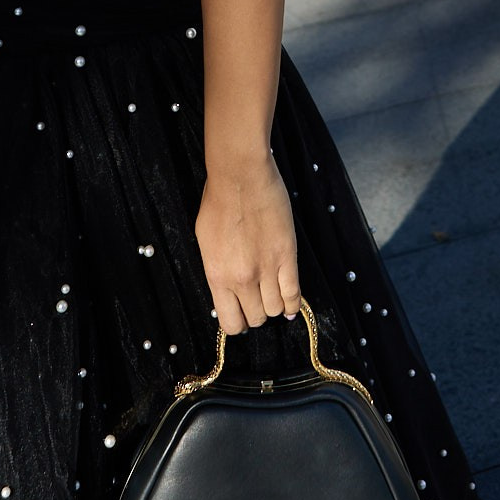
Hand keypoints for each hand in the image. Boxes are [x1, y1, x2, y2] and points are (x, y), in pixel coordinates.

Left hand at [195, 156, 300, 334]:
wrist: (240, 176)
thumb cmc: (218, 201)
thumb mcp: (206, 241)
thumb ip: (217, 270)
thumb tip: (227, 288)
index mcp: (217, 276)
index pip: (230, 323)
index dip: (238, 321)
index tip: (241, 314)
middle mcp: (242, 279)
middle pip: (256, 317)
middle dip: (256, 311)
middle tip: (258, 299)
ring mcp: (267, 269)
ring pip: (276, 309)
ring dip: (275, 305)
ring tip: (273, 294)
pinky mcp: (287, 256)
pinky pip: (294, 294)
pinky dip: (294, 303)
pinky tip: (291, 303)